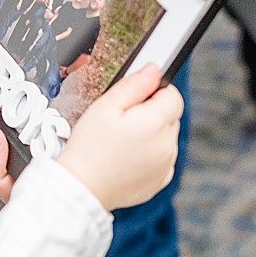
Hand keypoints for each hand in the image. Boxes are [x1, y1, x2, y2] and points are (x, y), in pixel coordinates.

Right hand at [60, 62, 182, 211]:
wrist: (82, 186)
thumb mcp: (106, 105)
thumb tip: (154, 70)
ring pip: (167, 138)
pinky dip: (150, 155)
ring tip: (123, 142)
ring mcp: (166, 165)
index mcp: (156, 122)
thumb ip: (135, 84)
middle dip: (151, 113)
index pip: (173, 95)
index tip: (134, 100)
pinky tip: (128, 157)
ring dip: (152, 135)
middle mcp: (168, 144)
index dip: (154, 92)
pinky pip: (162, 159)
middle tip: (122, 123)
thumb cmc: (90, 147)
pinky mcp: (161, 180)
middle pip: (170, 116)